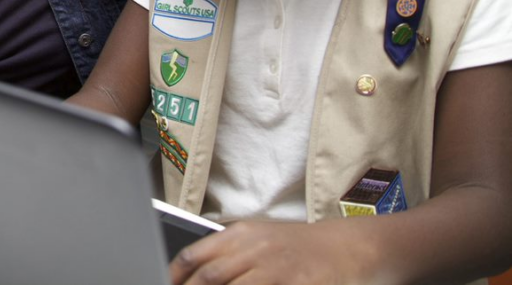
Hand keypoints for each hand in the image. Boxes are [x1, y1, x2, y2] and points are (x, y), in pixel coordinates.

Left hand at [169, 220, 383, 284]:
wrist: (346, 248)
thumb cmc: (297, 247)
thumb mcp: (259, 239)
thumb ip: (227, 254)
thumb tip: (191, 273)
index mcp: (241, 234)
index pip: (195, 254)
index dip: (175, 275)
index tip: (167, 284)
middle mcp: (255, 248)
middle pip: (209, 276)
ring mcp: (276, 268)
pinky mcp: (296, 284)